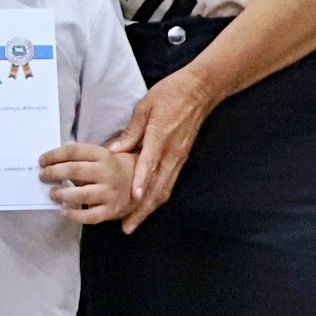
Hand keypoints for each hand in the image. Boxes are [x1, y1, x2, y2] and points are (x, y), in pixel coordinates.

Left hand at [38, 142, 136, 225]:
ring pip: (81, 194)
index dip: (55, 155)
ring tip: (52, 193)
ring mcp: (110, 193)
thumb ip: (83, 157)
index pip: (74, 151)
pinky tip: (62, 211)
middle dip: (54, 173)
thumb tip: (52, 160)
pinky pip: (90, 216)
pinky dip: (74, 215)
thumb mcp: (103, 156)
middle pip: (75, 171)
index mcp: (104, 155)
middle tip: (42, 176)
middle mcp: (107, 173)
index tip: (42, 160)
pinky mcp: (111, 211)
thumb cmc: (115, 168)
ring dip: (62, 193)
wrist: (142, 185)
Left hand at [110, 68, 218, 230]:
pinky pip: (169, 182)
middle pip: (157, 186)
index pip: (149, 162)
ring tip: (135, 222)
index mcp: (161, 136)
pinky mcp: (181, 158)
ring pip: (164, 189)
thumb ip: (131, 131)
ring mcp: (179, 157)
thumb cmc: (171, 93)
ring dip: (150, 208)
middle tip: (128, 226)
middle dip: (143, 209)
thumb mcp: (145, 106)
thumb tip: (114, 151)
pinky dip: (158, 196)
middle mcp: (172, 152)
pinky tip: (149, 206)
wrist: (201, 89)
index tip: (133, 196)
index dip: (140, 180)